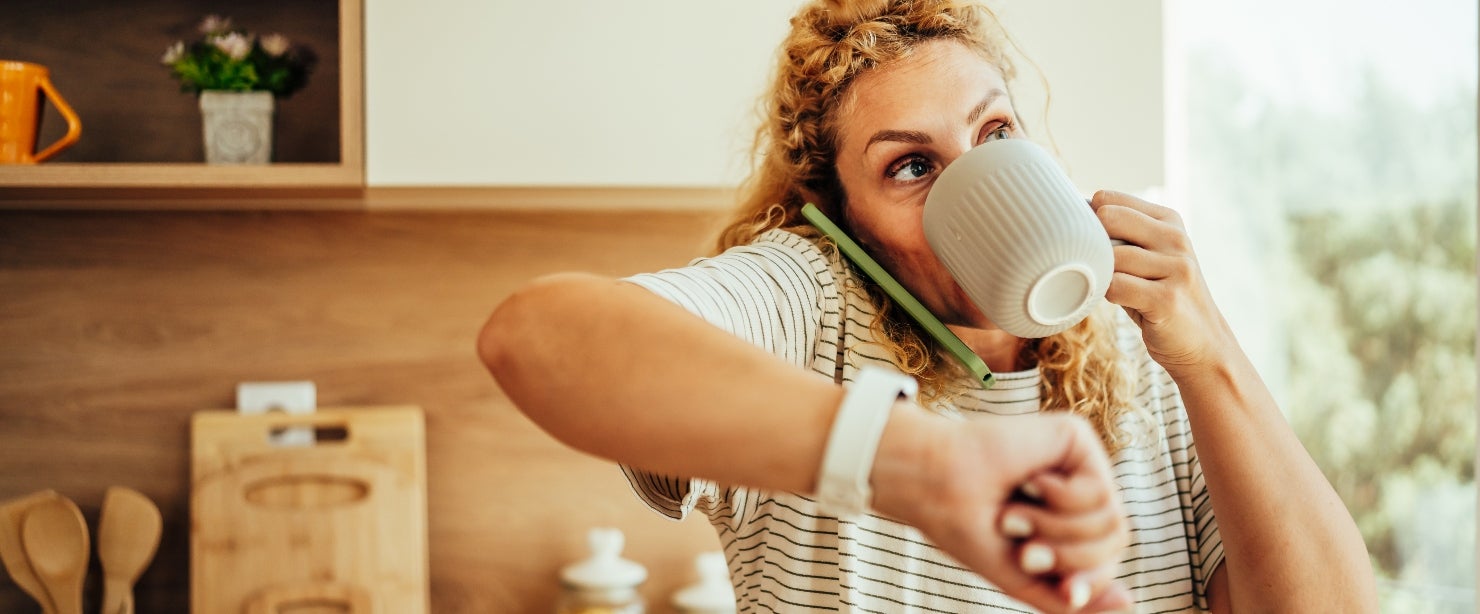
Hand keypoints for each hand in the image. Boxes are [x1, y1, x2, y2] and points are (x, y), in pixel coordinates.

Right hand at [872, 409, 1132, 612]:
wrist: (932, 485)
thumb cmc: (966, 525)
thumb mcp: (1022, 577)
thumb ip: (1070, 598)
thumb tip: (1129, 603)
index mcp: (1070, 521)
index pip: (1106, 561)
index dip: (1083, 578)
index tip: (1034, 569)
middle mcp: (1081, 489)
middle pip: (1115, 542)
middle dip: (1066, 554)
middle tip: (1023, 546)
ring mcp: (1081, 463)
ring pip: (1111, 520)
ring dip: (1055, 527)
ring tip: (1015, 512)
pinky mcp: (1077, 438)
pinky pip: (1099, 490)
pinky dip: (1057, 497)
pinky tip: (1028, 478)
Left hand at [1091, 190, 1235, 371]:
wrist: (1202, 342)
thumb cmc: (1159, 296)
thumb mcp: (1148, 257)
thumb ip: (1120, 236)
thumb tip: (1072, 218)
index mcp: (1168, 220)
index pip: (1108, 199)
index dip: (1088, 221)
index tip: (1088, 242)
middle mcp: (1176, 238)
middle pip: (1108, 219)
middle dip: (1093, 244)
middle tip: (1099, 267)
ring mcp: (1176, 267)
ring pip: (1111, 257)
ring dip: (1102, 276)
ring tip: (1118, 289)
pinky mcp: (1167, 298)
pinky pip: (1117, 287)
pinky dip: (1108, 296)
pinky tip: (1122, 302)